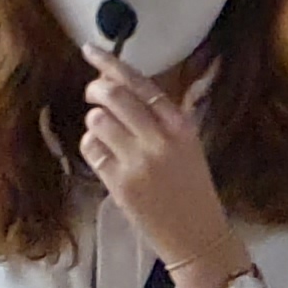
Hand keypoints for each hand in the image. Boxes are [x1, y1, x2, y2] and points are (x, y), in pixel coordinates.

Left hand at [76, 50, 240, 287]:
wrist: (198, 237)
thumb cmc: (191, 190)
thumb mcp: (187, 145)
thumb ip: (159, 117)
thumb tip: (117, 85)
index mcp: (180, 124)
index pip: (139, 82)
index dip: (110, 62)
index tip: (90, 50)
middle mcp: (160, 138)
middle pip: (112, 95)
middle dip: (95, 90)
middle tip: (94, 98)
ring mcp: (139, 161)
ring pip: (96, 119)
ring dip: (94, 123)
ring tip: (107, 137)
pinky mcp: (121, 184)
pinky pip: (91, 148)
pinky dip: (92, 147)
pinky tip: (105, 157)